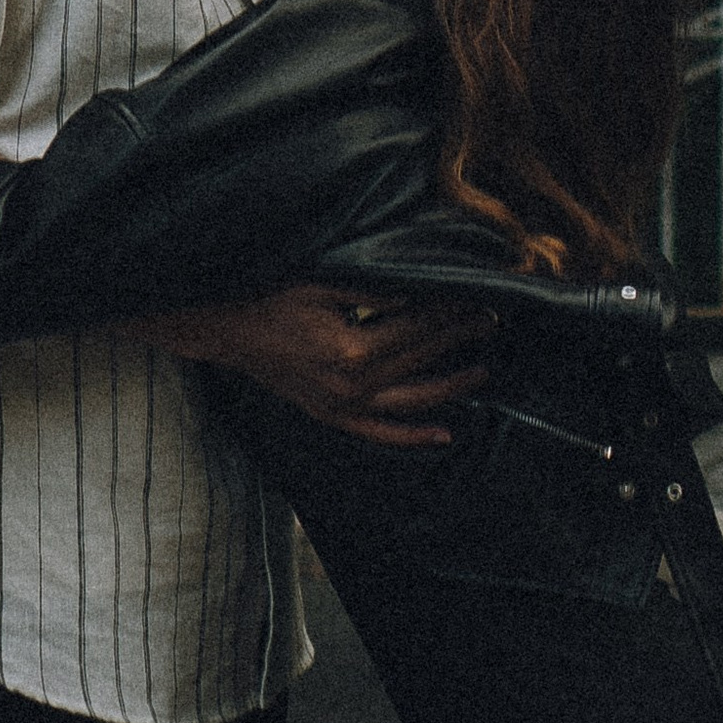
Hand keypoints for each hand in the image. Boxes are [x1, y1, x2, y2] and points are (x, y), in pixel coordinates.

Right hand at [137, 284, 492, 445]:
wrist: (232, 335)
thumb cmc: (276, 302)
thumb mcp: (325, 287)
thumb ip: (374, 295)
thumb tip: (418, 297)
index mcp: (352, 349)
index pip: (417, 328)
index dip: (450, 314)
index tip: (478, 301)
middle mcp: (353, 385)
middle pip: (420, 360)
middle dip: (458, 339)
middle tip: (489, 322)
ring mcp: (343, 408)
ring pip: (412, 402)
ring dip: (451, 387)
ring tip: (482, 371)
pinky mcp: (334, 418)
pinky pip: (381, 434)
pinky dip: (413, 436)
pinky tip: (444, 434)